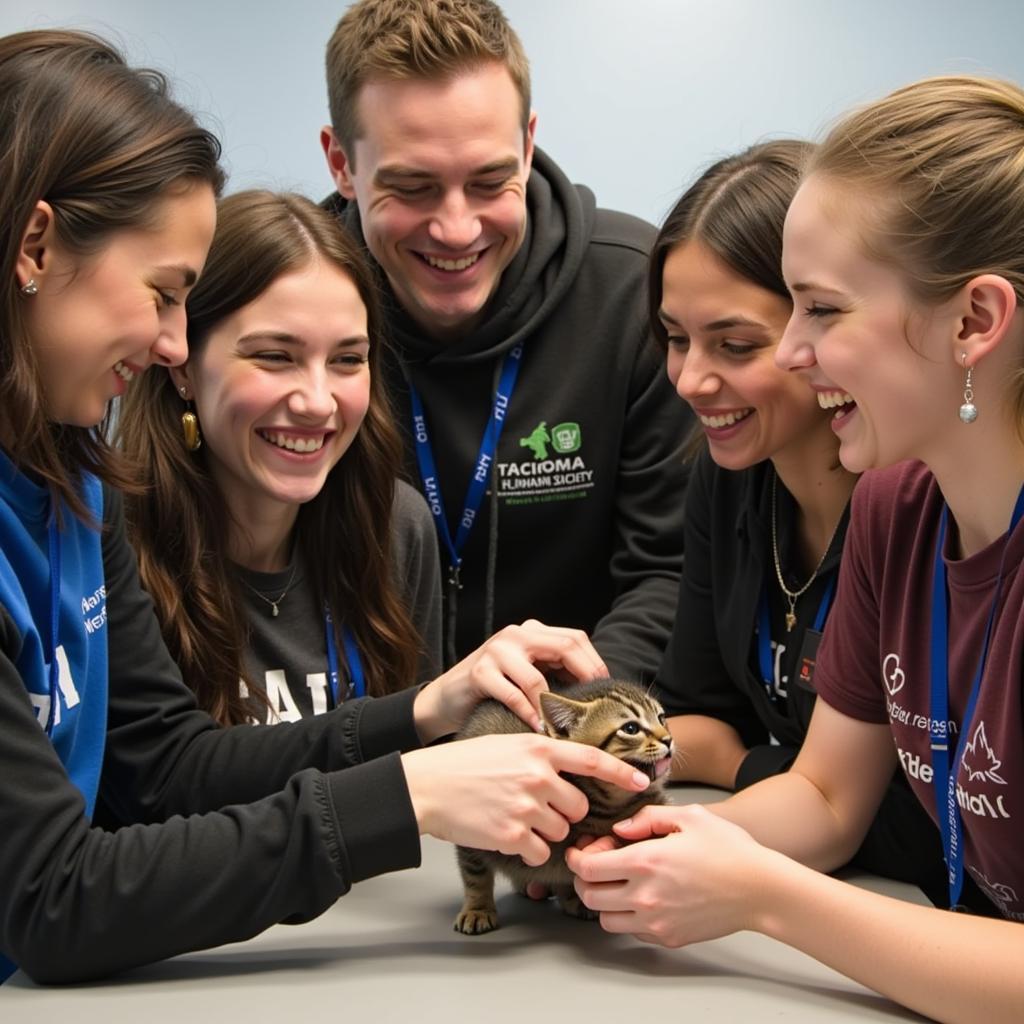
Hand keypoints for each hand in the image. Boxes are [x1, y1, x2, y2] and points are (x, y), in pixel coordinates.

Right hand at [402, 733, 649, 865]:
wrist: (427, 785)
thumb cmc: (464, 763)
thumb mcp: (506, 743)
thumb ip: (539, 754)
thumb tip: (568, 771)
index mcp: (538, 748)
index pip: (592, 759)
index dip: (621, 771)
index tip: (643, 779)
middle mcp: (538, 775)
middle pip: (578, 807)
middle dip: (564, 813)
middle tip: (538, 808)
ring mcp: (526, 805)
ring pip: (561, 832)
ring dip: (545, 832)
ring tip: (515, 818)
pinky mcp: (512, 833)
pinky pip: (539, 851)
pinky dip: (528, 850)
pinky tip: (507, 835)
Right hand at [412, 619, 607, 739]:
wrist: (447, 698)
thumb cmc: (494, 690)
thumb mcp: (528, 673)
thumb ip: (555, 673)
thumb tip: (595, 693)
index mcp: (533, 631)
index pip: (575, 638)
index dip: (594, 664)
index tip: (604, 692)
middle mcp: (517, 634)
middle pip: (564, 647)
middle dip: (584, 678)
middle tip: (592, 707)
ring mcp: (497, 650)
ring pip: (537, 676)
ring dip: (553, 705)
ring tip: (563, 726)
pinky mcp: (479, 671)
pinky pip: (512, 694)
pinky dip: (528, 713)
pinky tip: (538, 728)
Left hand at [566, 804, 776, 946]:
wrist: (761, 889)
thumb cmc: (728, 849)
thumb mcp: (688, 816)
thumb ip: (647, 818)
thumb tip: (619, 829)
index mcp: (645, 862)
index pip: (587, 868)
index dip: (579, 856)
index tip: (586, 848)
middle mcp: (645, 896)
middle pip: (589, 895)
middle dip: (585, 878)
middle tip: (599, 863)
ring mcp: (656, 921)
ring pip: (605, 919)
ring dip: (604, 900)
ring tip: (620, 882)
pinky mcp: (668, 937)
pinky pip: (631, 931)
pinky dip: (627, 916)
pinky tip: (642, 897)